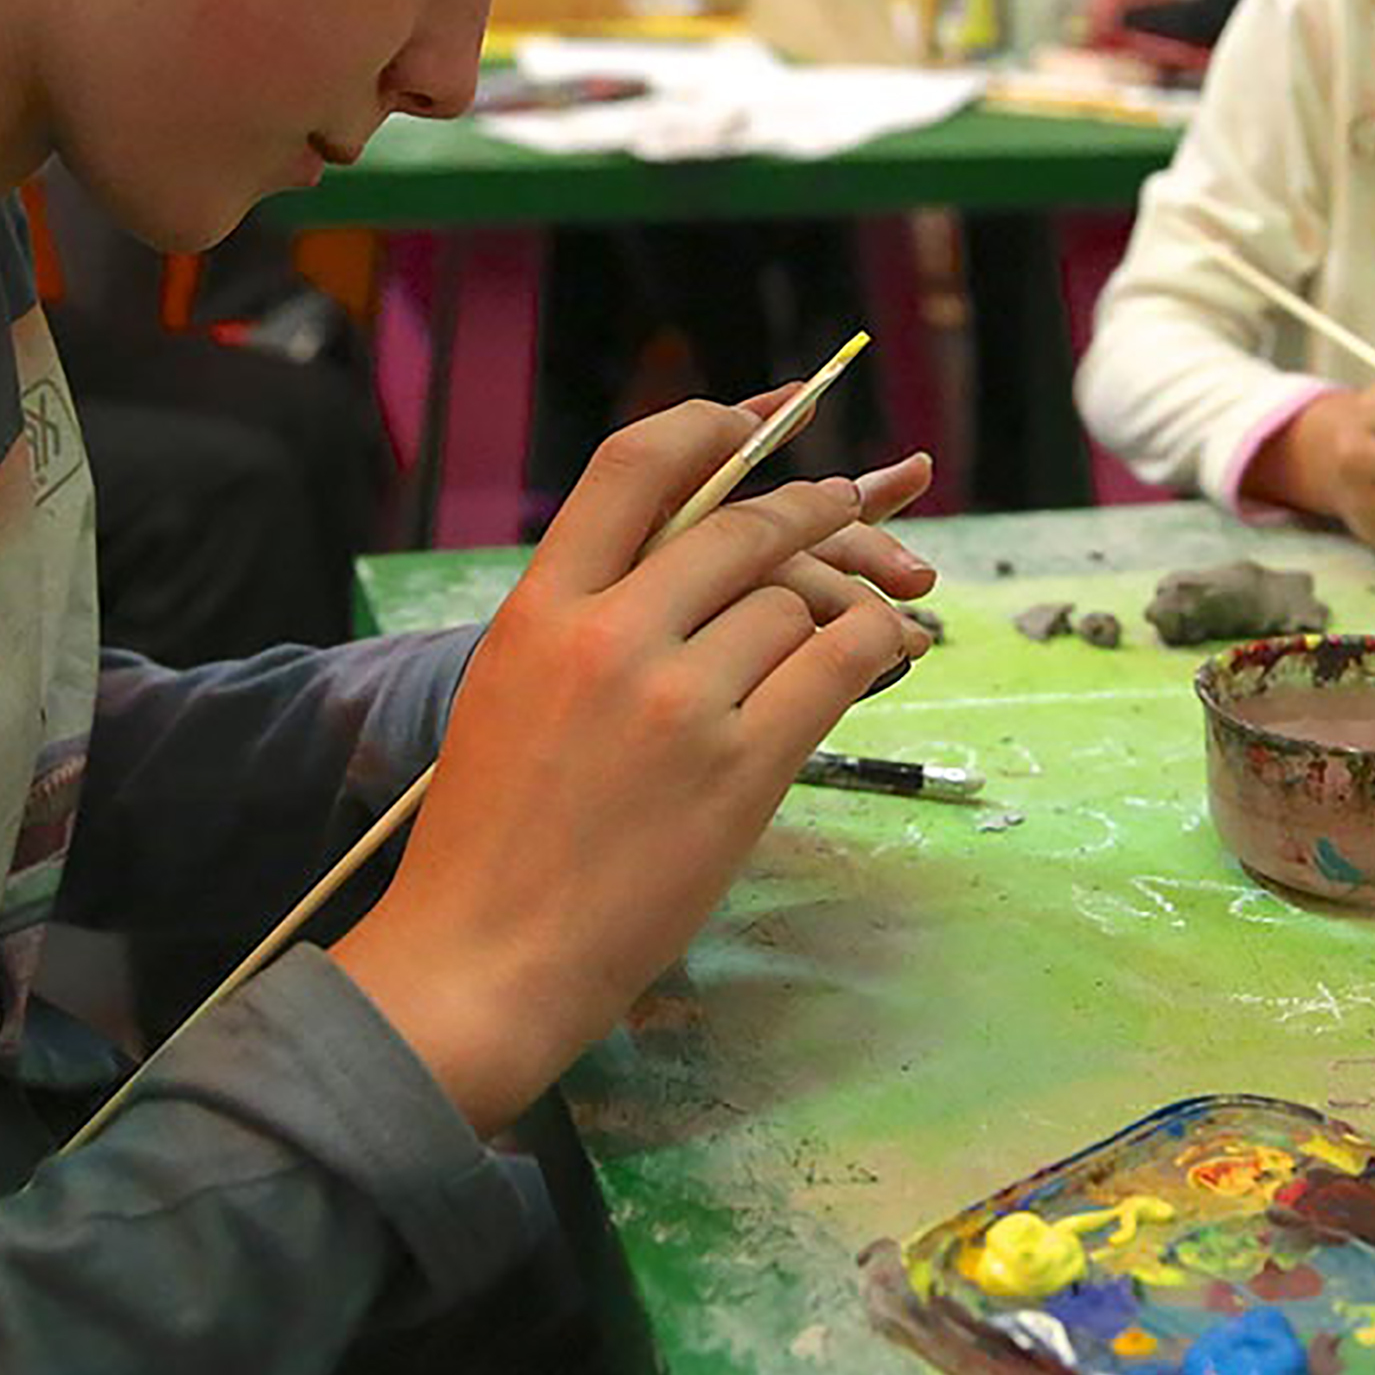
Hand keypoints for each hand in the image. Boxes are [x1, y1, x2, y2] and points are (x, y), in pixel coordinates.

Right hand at [334, 402, 933, 1129]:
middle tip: (848, 503)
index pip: (634, 466)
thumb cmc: (492, 837)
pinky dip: (875, 644)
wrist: (486, 956)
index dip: (709, 426)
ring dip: (838, 603)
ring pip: (793, 602)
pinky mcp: (742, 768)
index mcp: (540, 609)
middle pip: (742, 526)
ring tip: (868, 610)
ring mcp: (680, 702)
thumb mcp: (510, 688)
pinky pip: (837, 664)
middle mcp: (611, 637)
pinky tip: (887, 647)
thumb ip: (585, 614)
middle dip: (810, 509)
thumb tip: (684, 553)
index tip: (759, 418)